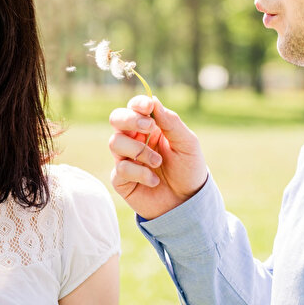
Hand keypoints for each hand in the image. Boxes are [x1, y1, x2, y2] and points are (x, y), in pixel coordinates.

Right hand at [108, 95, 207, 219]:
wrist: (188, 204)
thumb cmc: (189, 170)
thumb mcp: (187, 143)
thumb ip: (171, 122)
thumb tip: (153, 100)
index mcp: (150, 127)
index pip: (135, 107)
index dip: (137, 104)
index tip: (148, 107)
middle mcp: (135, 140)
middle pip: (116, 119)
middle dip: (129, 119)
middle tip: (149, 127)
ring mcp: (126, 159)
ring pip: (114, 142)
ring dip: (139, 150)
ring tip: (158, 162)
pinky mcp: (121, 180)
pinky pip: (120, 169)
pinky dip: (140, 173)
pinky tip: (154, 181)